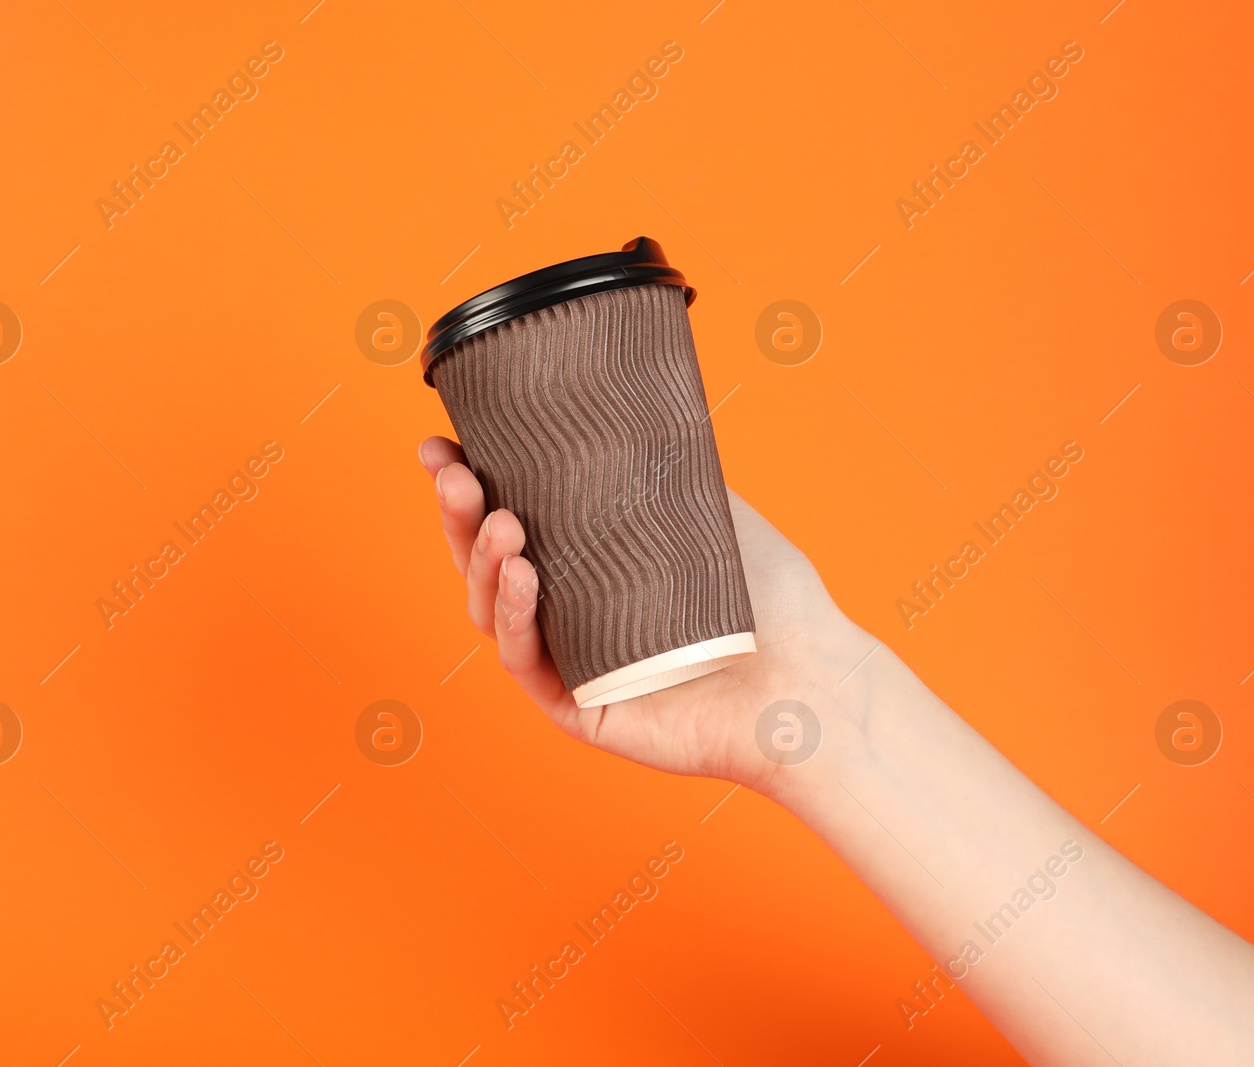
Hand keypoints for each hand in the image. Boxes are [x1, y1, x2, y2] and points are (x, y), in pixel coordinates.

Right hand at [418, 435, 872, 795]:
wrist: (812, 678)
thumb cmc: (772, 602)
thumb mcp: (713, 511)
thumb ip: (664, 468)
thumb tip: (622, 400)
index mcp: (589, 564)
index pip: (511, 517)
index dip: (468, 484)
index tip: (441, 443)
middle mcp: (569, 611)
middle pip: (485, 561)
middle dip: (460, 514)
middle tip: (455, 475)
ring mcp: (569, 660)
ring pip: (493, 610)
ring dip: (484, 562)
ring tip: (504, 524)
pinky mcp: (578, 707)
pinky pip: (526, 663)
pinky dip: (514, 619)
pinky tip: (520, 578)